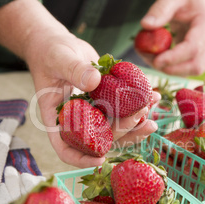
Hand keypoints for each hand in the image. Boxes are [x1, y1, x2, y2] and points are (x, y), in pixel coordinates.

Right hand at [25, 32, 158, 167]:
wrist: (59, 44)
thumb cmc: (50, 53)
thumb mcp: (59, 59)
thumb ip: (74, 70)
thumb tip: (94, 81)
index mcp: (58, 118)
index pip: (65, 147)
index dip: (81, 158)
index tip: (100, 160)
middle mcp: (78, 119)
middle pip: (100, 138)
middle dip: (123, 131)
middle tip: (142, 115)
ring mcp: (94, 112)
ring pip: (116, 127)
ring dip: (136, 124)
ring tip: (153, 114)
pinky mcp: (107, 102)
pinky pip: (123, 109)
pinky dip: (139, 105)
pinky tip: (154, 96)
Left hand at [139, 0, 204, 75]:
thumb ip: (160, 9)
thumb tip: (145, 25)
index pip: (193, 48)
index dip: (174, 58)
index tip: (156, 60)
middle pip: (196, 66)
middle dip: (172, 69)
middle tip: (151, 61)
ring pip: (192, 71)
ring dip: (171, 70)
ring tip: (151, 58)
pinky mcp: (201, 56)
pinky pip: (187, 68)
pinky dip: (172, 67)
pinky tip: (157, 58)